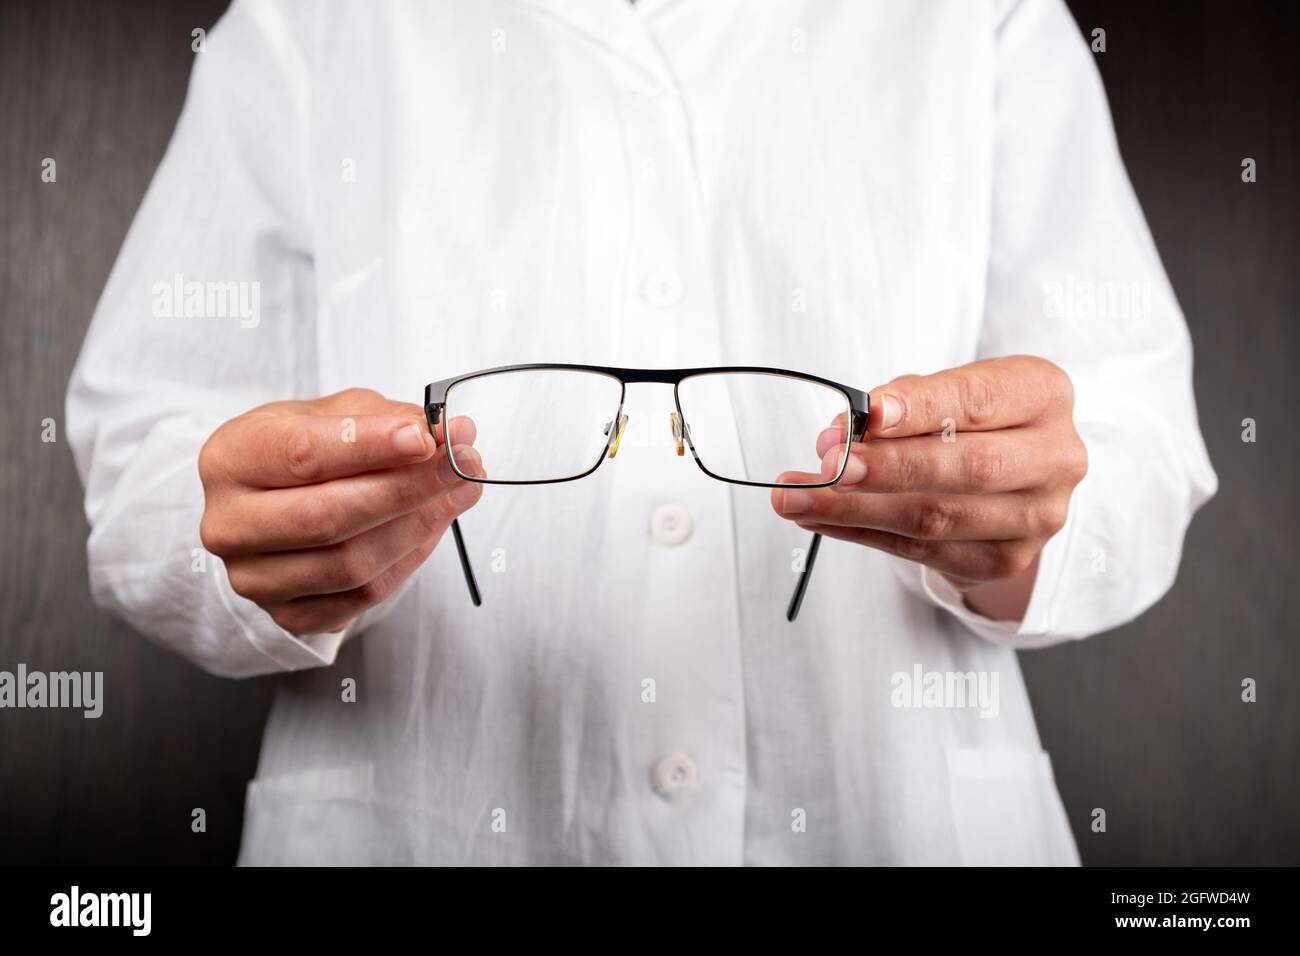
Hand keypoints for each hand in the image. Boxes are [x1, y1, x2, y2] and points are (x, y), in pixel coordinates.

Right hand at [198, 388, 482, 634]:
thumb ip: (385, 419)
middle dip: (409, 489)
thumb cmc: (303, 449)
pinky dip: (409, 560)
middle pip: (329, 517)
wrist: (274, 500)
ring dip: (421, 526)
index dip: (371, 447)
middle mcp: (229, 524)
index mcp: (231, 459)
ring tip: (460, 490)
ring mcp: (254, 578)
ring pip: (352, 565)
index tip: (426, 437)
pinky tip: (432, 525)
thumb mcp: (333, 413)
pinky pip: (363, 596)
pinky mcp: (287, 615)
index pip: (302, 454)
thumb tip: (446, 434)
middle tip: (462, 463)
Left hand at [772, 355, 1087, 620]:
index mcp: (1044, 396)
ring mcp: (1036, 518)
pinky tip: (818, 519)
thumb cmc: (972, 417)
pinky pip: (920, 552)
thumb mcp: (951, 389)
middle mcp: (1056, 458)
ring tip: (796, 497)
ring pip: (936, 519)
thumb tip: (843, 432)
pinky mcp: (1004, 560)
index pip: (980, 400)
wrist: (1013, 475)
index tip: (868, 414)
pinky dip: (860, 533)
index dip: (922, 408)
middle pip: (968, 468)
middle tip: (826, 464)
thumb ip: (906, 402)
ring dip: (854, 509)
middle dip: (888, 467)